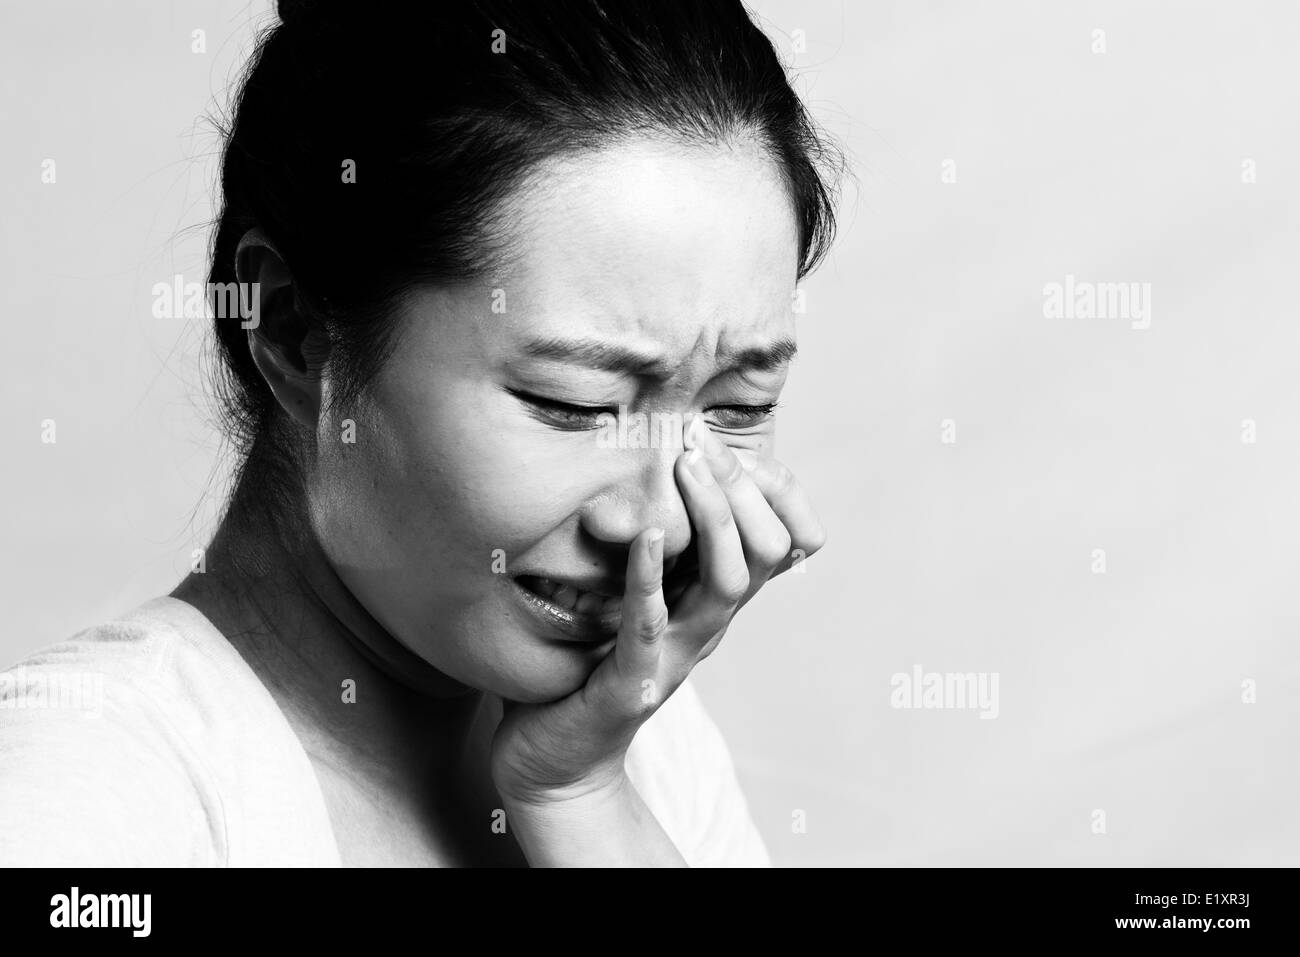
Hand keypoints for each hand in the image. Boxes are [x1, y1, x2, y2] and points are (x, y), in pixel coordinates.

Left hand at [490, 413, 825, 857]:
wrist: (556, 760)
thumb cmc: (588, 668)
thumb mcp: (635, 599)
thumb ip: (655, 553)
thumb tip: (649, 475)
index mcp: (710, 603)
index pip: (775, 537)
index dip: (767, 486)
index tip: (722, 434)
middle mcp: (706, 627)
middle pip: (762, 551)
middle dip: (738, 487)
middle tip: (701, 437)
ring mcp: (675, 656)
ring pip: (727, 584)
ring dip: (712, 520)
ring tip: (687, 468)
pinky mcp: (633, 684)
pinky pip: (650, 625)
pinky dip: (651, 577)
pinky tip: (649, 534)